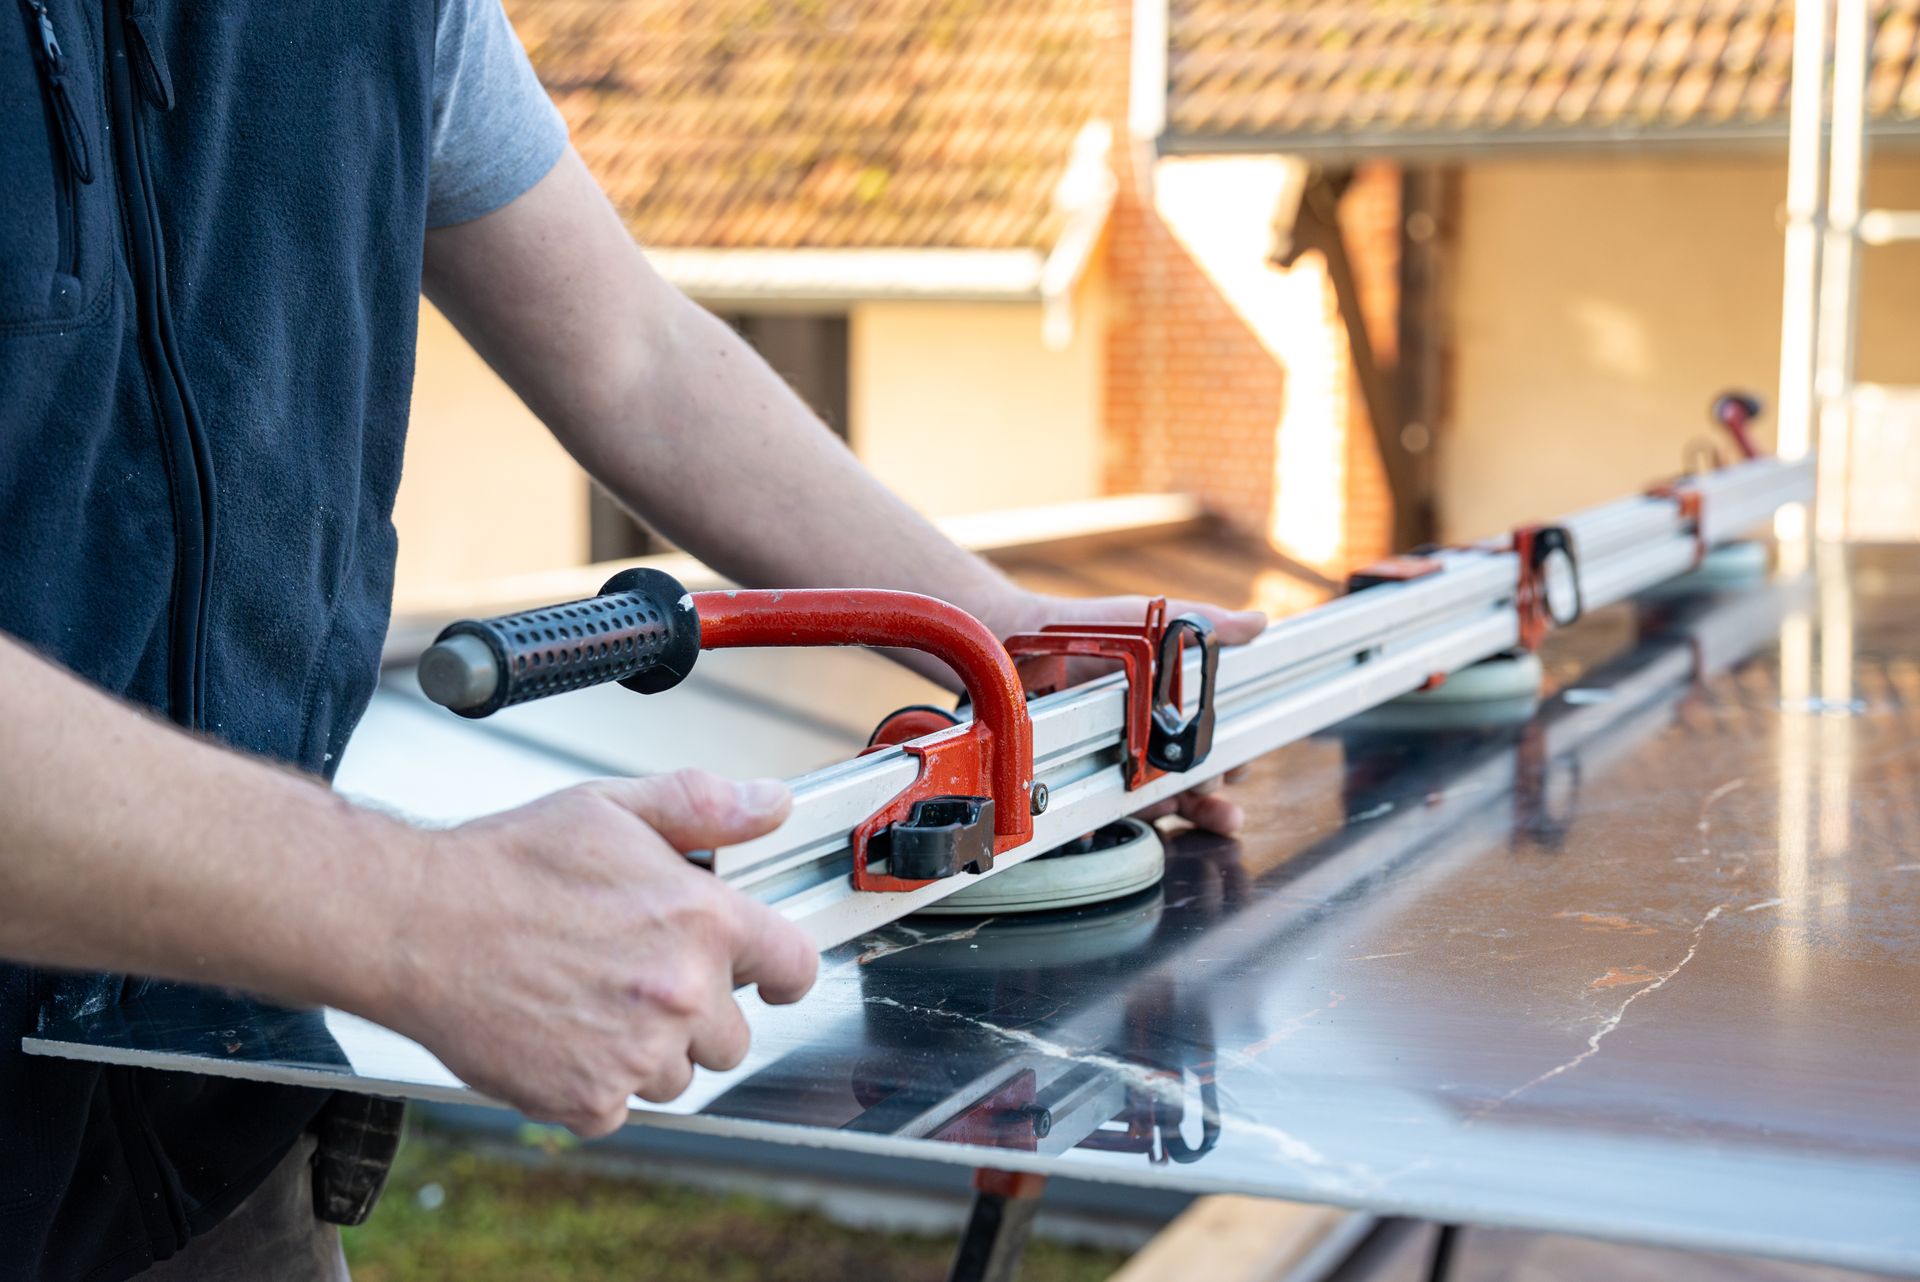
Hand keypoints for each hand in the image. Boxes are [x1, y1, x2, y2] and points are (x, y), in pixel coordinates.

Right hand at [382, 770, 816, 1137]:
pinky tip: (560, 1035)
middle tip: (635, 976)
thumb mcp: (613, 809)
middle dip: (697, 1012)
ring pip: (677, 1075)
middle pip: (734, 1034)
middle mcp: (681, 993)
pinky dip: (593, 1085)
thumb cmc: (506, 865)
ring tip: (590, 1000)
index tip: (771, 977)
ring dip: (647, 1051)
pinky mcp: (587, 1099)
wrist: (415, 924)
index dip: (782, 971)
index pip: (795, 966)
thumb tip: (771, 804)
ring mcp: (636, 1054)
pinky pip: (619, 1108)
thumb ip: (704, 806)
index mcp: (702, 921)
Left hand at [999, 591, 1266, 837]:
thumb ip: (1208, 626)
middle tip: (1215, 778)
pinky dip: (1120, 816)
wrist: (1036, 643)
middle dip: (1216, 783)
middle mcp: (1157, 742)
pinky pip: (1111, 809)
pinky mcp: (1094, 780)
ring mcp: (1128, 765)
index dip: (1235, 755)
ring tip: (1203, 805)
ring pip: (1170, 801)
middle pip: (1201, 778)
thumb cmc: (1098, 629)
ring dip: (1195, 810)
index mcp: (1177, 710)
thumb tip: (1258, 624)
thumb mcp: (1157, 621)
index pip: (1219, 743)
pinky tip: (1135, 812)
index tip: (1241, 761)